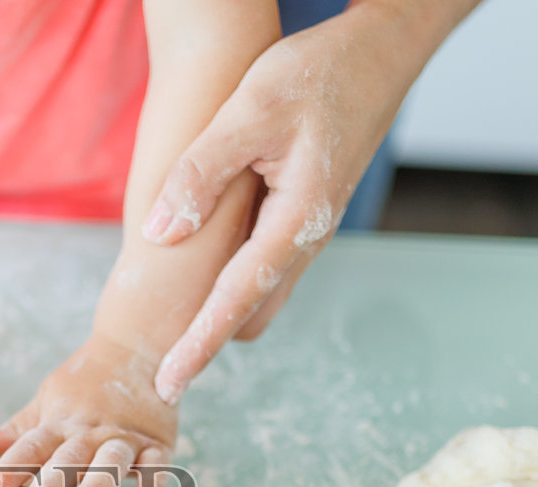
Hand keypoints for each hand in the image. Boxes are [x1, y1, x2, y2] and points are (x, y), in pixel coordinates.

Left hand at [0, 336, 177, 486]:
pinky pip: (157, 465)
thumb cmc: (85, 383)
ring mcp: (124, 436)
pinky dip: (154, 485)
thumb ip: (18, 428)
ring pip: (109, 462)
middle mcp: (90, 431)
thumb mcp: (47, 399)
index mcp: (59, 423)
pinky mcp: (157, 442)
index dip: (9, 469)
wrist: (135, 347)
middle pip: (66, 461)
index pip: (29, 447)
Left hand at [142, 1, 456, 403]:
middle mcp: (308, 237)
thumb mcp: (247, 112)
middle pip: (251, 312)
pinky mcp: (305, 217)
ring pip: (260, 293)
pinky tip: (198, 272)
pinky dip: (232, 282)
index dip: (199, 343)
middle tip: (159, 362)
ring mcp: (309, 231)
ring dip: (219, 312)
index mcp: (297, 219)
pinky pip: (265, 267)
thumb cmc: (316, 73)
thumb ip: (201, 174)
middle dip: (207, 340)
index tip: (169, 382)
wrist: (378, 53)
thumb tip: (160, 234)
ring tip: (168, 329)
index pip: (238, 298)